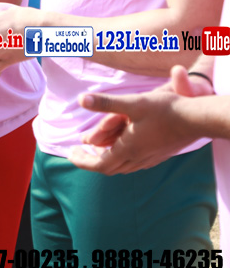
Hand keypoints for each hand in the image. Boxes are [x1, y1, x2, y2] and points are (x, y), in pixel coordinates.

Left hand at [69, 66, 208, 174]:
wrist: (197, 120)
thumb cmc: (165, 111)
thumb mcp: (132, 103)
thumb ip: (106, 102)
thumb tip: (81, 99)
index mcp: (128, 149)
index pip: (99, 164)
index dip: (82, 161)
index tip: (70, 153)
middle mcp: (138, 158)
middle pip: (109, 168)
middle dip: (90, 160)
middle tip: (78, 151)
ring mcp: (150, 159)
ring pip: (122, 167)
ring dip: (106, 160)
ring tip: (96, 149)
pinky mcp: (159, 155)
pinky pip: (134, 163)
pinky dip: (121, 158)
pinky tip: (121, 149)